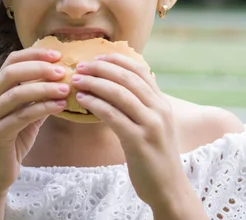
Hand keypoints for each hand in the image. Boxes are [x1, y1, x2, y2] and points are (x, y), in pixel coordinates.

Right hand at [0, 48, 68, 193]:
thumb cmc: (13, 142)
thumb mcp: (27, 115)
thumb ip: (39, 97)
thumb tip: (64, 80)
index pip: (11, 61)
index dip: (34, 54)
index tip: (58, 54)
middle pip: (11, 72)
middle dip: (39, 68)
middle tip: (63, 71)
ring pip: (16, 94)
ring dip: (44, 88)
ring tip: (66, 89)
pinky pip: (21, 116)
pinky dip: (42, 108)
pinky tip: (60, 106)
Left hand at [71, 54, 190, 207]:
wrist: (169, 188)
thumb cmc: (154, 156)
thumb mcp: (153, 125)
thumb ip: (140, 106)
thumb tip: (115, 86)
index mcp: (162, 103)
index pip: (140, 70)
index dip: (117, 60)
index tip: (97, 57)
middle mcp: (160, 109)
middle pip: (127, 78)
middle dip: (101, 68)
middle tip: (80, 66)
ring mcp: (151, 125)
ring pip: (119, 93)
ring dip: (95, 83)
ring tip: (77, 80)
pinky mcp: (139, 141)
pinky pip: (113, 115)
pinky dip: (95, 104)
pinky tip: (82, 100)